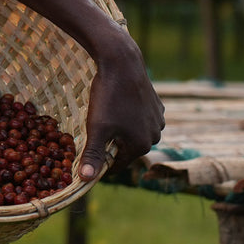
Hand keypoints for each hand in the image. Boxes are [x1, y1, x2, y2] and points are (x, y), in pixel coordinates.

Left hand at [77, 38, 164, 180]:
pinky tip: (118, 104)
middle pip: (126, 148)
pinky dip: (129, 116)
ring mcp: (158, 119)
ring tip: (106, 114)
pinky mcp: (157, 104)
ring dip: (120, 129)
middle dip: (111, 143)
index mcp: (141, 146)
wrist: (122, 63)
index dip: (100, 159)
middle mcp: (155, 135)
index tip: (87, 151)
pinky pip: (140, 118)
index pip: (117, 164)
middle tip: (95, 128)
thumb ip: (93, 155)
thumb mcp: (97, 128)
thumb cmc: (108, 97)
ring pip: (133, 132)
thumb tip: (85, 180)